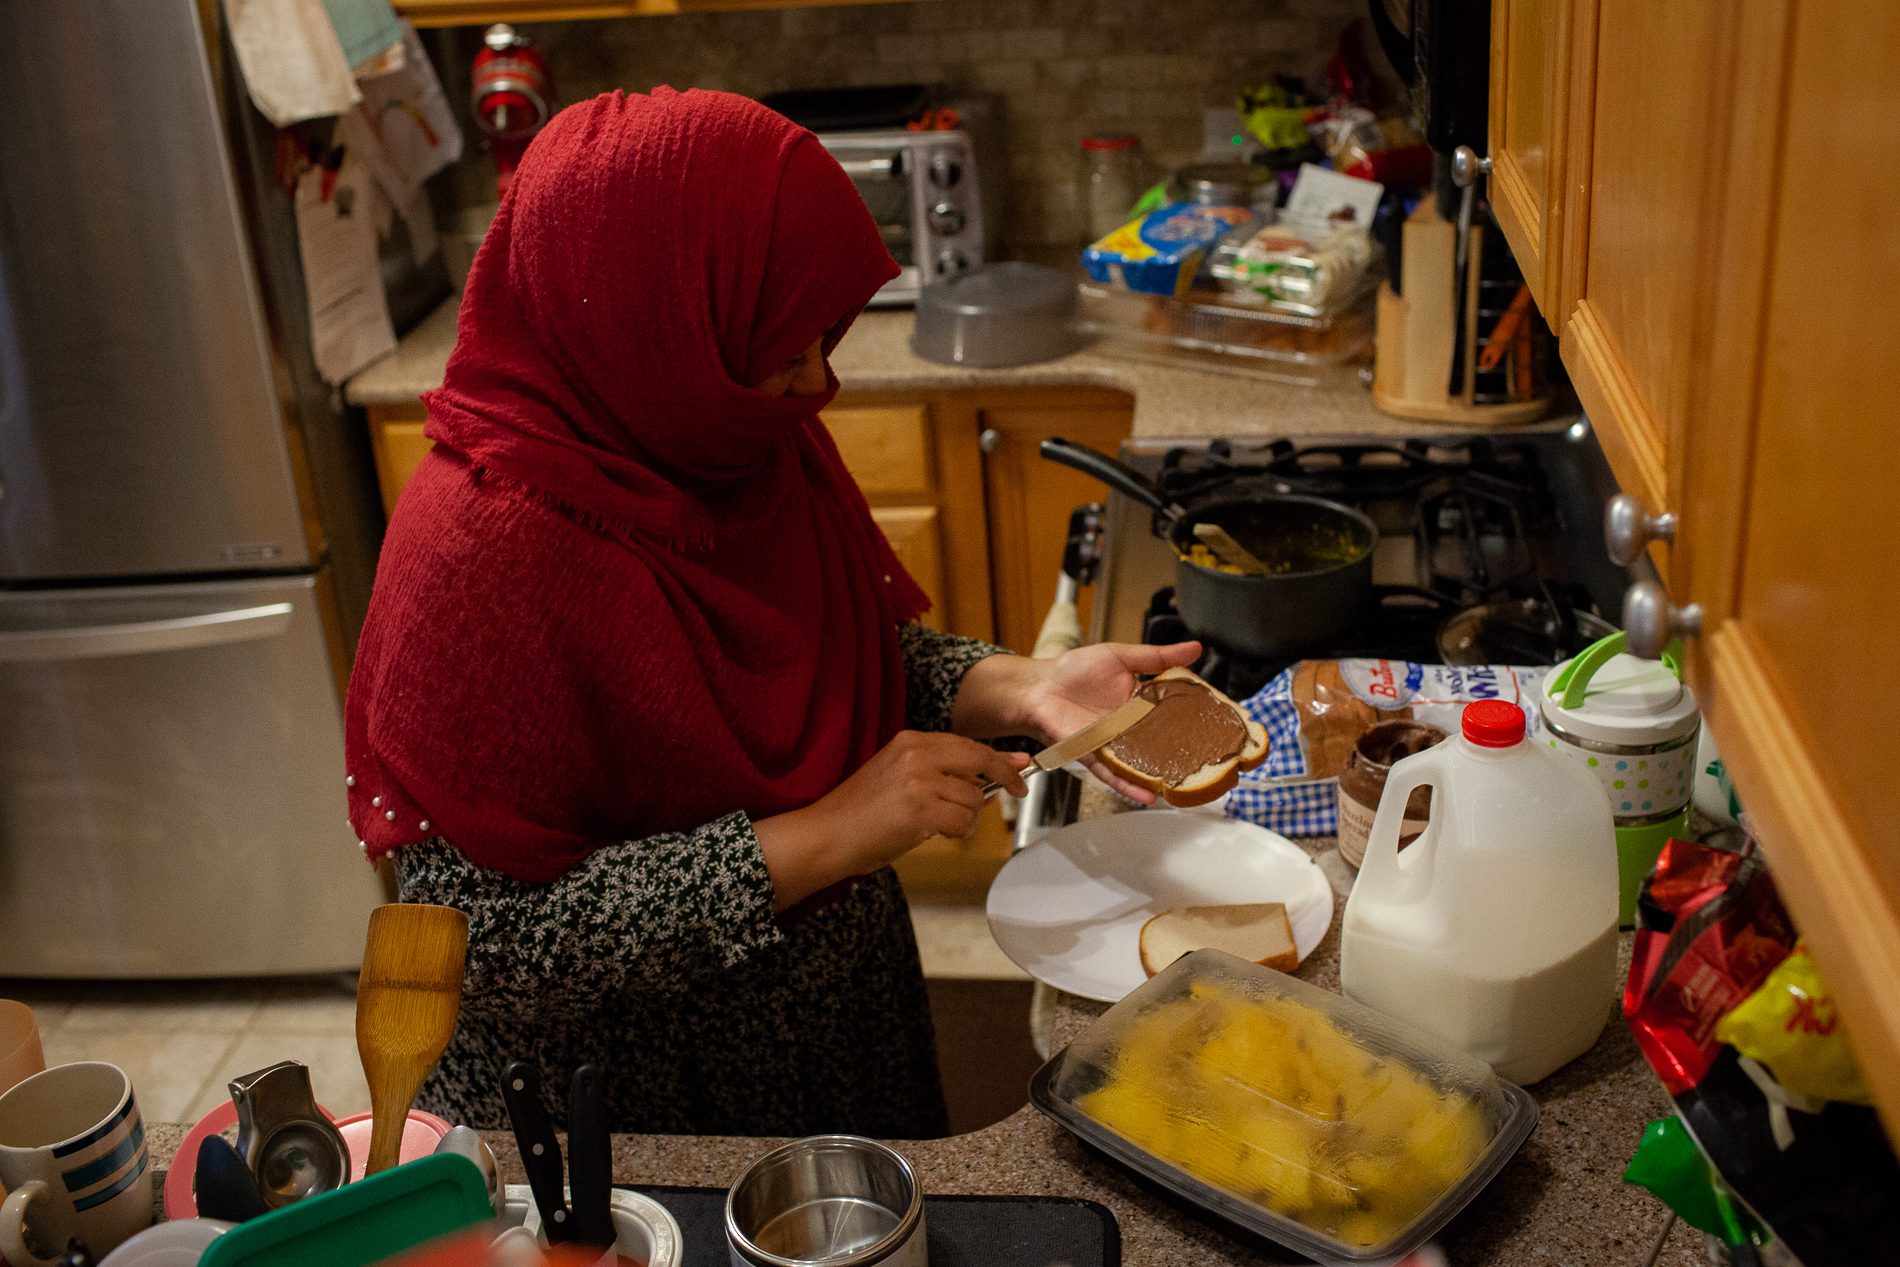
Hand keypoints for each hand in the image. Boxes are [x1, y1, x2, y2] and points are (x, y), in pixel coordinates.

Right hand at [753, 731, 1029, 909]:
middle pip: (980, 759)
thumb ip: (942, 776)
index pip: (967, 744)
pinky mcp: (921, 809)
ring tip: (934, 826)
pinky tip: (932, 835)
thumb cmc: (860, 815)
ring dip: (965, 818)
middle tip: (1017, 791)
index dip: (998, 757)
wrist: (826, 835)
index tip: (1020, 765)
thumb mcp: (900, 780)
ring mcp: (919, 781)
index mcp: (910, 741)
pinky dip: (956, 833)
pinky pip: (963, 822)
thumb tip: (989, 784)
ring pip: (974, 798)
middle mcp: (917, 754)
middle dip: (1004, 776)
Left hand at [1021, 641, 1200, 803]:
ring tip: (1188, 790)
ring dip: (1162, 778)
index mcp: (1141, 705)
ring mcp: (1114, 745)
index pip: (1174, 718)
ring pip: (1143, 765)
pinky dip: (1129, 785)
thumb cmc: (1074, 671)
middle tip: (1214, 768)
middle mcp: (1131, 729)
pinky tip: (1148, 796)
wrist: (1039, 687)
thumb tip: (1196, 648)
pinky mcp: (1094, 755)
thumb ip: (1157, 657)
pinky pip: (1114, 774)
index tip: (1222, 731)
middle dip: (1185, 758)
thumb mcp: (1121, 656)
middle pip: (1163, 746)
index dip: (1195, 724)